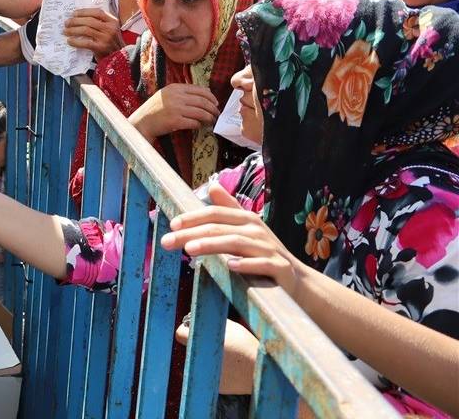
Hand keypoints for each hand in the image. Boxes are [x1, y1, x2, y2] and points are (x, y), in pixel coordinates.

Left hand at [63, 8, 124, 59]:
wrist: (119, 58)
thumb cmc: (111, 44)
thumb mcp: (110, 30)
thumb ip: (100, 23)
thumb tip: (80, 18)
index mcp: (113, 21)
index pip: (97, 12)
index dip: (84, 12)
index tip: (74, 13)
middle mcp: (110, 29)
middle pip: (89, 20)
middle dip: (75, 21)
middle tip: (67, 23)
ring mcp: (106, 38)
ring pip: (86, 30)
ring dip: (73, 30)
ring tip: (66, 31)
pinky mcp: (101, 48)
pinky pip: (85, 42)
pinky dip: (75, 41)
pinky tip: (70, 41)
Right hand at [129, 83, 219, 141]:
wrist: (142, 122)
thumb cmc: (155, 109)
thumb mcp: (167, 95)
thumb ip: (183, 92)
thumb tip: (207, 91)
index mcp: (174, 88)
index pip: (199, 90)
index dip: (211, 97)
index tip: (215, 103)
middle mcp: (176, 96)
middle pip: (203, 101)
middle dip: (213, 108)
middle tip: (217, 114)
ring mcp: (175, 109)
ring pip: (201, 112)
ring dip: (209, 118)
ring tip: (212, 121)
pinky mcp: (175, 121)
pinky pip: (194, 122)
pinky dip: (199, 125)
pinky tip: (200, 126)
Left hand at [160, 184, 304, 294]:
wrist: (297, 279)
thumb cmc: (264, 252)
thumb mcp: (246, 229)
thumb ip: (228, 209)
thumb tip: (212, 185)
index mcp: (246, 219)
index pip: (215, 214)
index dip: (193, 217)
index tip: (172, 224)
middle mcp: (257, 230)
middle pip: (219, 228)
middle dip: (191, 233)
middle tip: (167, 241)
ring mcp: (269, 248)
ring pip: (237, 243)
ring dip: (212, 245)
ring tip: (190, 249)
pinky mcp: (279, 267)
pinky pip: (262, 264)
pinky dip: (246, 264)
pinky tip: (230, 266)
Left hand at [175, 315, 257, 394]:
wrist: (260, 369)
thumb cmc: (245, 344)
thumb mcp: (228, 327)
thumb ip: (211, 323)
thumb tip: (200, 321)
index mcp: (198, 343)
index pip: (179, 334)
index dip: (186, 330)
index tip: (193, 330)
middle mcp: (198, 361)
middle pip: (193, 350)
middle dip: (200, 345)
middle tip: (218, 343)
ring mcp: (206, 376)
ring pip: (204, 364)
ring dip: (211, 360)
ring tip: (231, 357)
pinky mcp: (217, 388)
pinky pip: (215, 376)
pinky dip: (221, 372)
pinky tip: (236, 369)